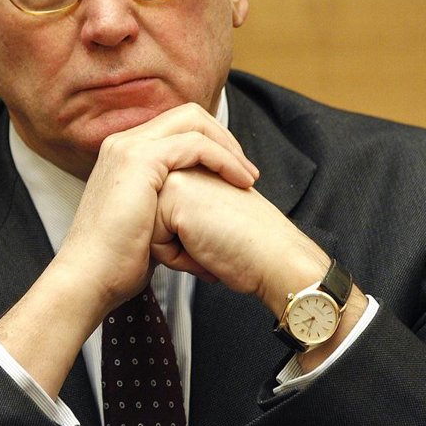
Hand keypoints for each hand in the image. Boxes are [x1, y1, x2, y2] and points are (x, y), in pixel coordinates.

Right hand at [0, 102, 258, 396]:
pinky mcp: (141, 159)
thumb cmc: (117, 262)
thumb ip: (164, 203)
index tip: (234, 174)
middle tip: (247, 172)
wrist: (89, 277)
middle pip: (187, 115)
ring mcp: (129, 147)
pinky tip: (239, 182)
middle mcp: (123, 142)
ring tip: (249, 178)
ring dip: (228, 147)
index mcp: (122, 153)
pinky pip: (196, 144)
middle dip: (224, 139)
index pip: (175, 127)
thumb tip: (191, 211)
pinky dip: (223, 159)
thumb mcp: (146, 222)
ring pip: (194, 122)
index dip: (210, 143)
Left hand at [150, 167, 328, 311]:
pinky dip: (177, 258)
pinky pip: (154, 241)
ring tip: (211, 244)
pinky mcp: (174, 194)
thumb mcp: (207, 217)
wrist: (277, 259)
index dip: (185, 238)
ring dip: (177, 250)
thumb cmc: (248, 245)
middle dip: (178, 241)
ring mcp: (176, 175)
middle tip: (216, 238)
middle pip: (152, 221)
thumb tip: (148, 223)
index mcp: (191, 167)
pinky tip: (206, 250)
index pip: (160, 216)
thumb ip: (181, 208)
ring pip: (149, 230)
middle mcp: (181, 166)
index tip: (218, 233)